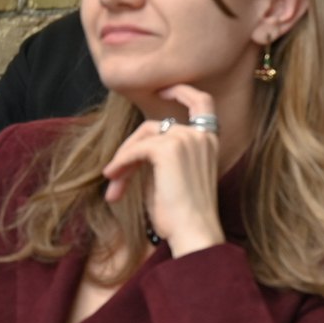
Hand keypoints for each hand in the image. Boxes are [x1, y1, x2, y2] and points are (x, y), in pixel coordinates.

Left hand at [102, 84, 225, 256]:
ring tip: (114, 183)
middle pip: (155, 125)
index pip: (203, 103)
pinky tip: (115, 181)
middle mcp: (202, 137)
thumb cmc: (183, 215)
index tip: (163, 91)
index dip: (182, 91)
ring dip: (123, 158)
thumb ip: (162, 158)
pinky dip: (121, 163)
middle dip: (131, 147)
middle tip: (115, 174)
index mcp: (210, 143)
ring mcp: (187, 140)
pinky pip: (135, 149)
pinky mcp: (168, 149)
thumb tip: (131, 153)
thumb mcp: (174, 179)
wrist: (193, 231)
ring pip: (143, 135)